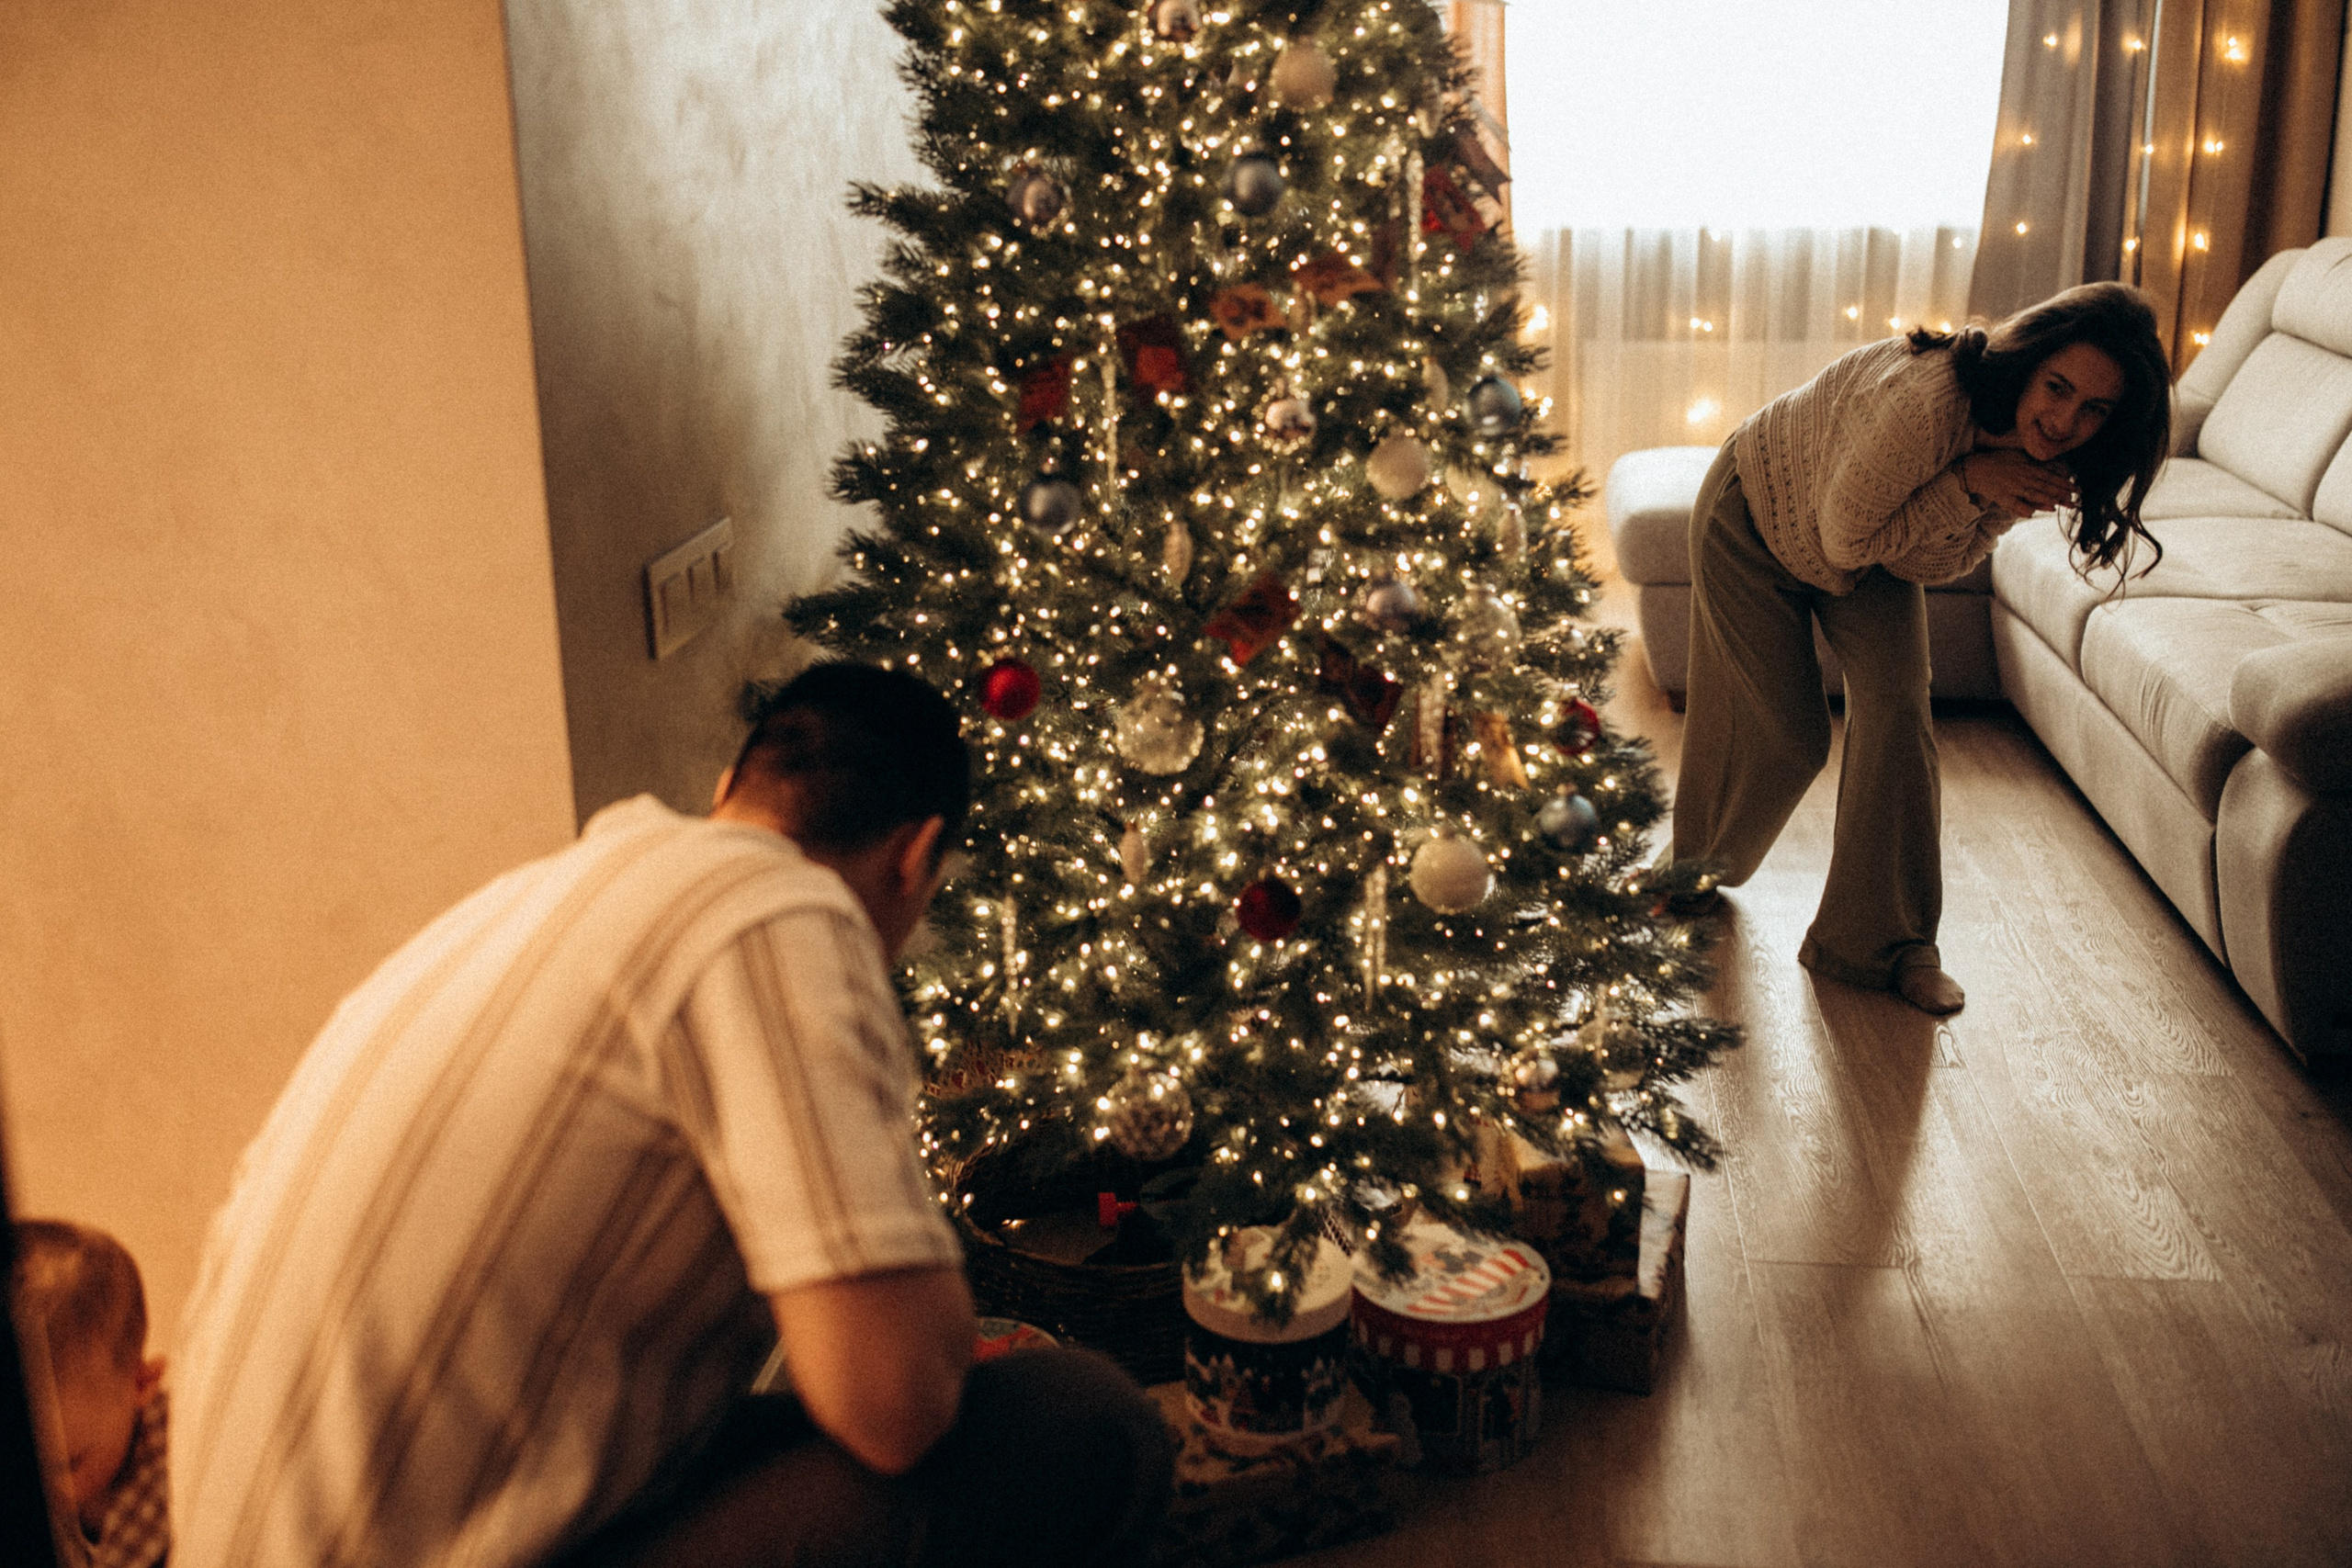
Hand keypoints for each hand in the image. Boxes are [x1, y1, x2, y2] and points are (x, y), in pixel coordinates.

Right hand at [1959, 449, 2076, 517]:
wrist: (1975, 468)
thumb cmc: (1997, 461)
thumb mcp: (2017, 455)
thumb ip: (2033, 461)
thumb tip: (2051, 465)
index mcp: (2027, 468)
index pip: (2050, 476)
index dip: (2064, 483)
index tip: (2077, 489)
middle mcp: (2023, 478)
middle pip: (2046, 486)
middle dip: (2062, 494)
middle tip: (2076, 502)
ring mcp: (2013, 488)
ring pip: (2035, 494)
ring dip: (2049, 500)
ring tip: (2062, 505)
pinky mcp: (2003, 497)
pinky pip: (2016, 504)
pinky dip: (2026, 508)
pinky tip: (2035, 512)